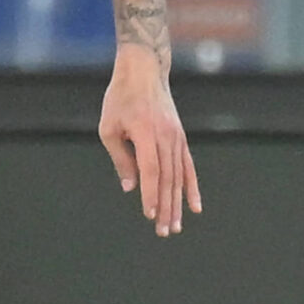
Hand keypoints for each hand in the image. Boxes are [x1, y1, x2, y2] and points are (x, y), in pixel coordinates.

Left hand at [99, 48, 199, 236]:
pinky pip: (188, 167)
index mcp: (146, 133)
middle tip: (163, 231)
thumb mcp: (109, 127)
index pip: (150, 170)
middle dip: (165, 207)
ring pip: (178, 177)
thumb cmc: (120, 99)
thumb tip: (131, 188)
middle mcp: (165, 137)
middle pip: (167, 178)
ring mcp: (176, 138)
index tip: (149, 215)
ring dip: (177, 203)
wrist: (144, 71)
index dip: (150, 194)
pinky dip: (192, 188)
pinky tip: (195, 207)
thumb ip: (121, 158)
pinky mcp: (180, 138)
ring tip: (174, 226)